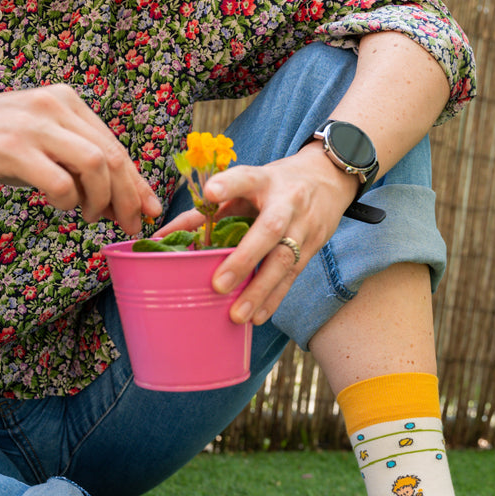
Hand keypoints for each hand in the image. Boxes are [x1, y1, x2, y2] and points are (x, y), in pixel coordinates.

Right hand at [0, 85, 161, 233]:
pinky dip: (68, 202)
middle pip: (113, 156)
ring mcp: (33, 125)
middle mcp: (53, 105)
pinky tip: (59, 205)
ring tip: (89, 215)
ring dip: (102, 200)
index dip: (138, 183)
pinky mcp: (12, 148)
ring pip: (96, 165)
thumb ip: (83, 170)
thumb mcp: (45, 149)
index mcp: (66, 101)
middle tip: (130, 226)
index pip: (116, 146)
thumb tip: (126, 206)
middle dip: (129, 198)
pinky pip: (60, 183)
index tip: (149, 211)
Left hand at [158, 142, 358, 324]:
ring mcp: (304, 227)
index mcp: (264, 181)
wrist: (328, 180)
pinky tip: (258, 316)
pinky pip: (292, 276)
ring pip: (284, 260)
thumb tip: (166, 236)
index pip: (247, 179)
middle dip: (244, 259)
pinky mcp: (312, 247)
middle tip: (218, 285)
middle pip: (269, 230)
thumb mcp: (245, 187)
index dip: (229, 184)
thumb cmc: (274, 186)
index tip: (209, 193)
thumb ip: (208, 211)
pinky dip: (274, 298)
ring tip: (238, 315)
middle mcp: (287, 203)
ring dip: (260, 290)